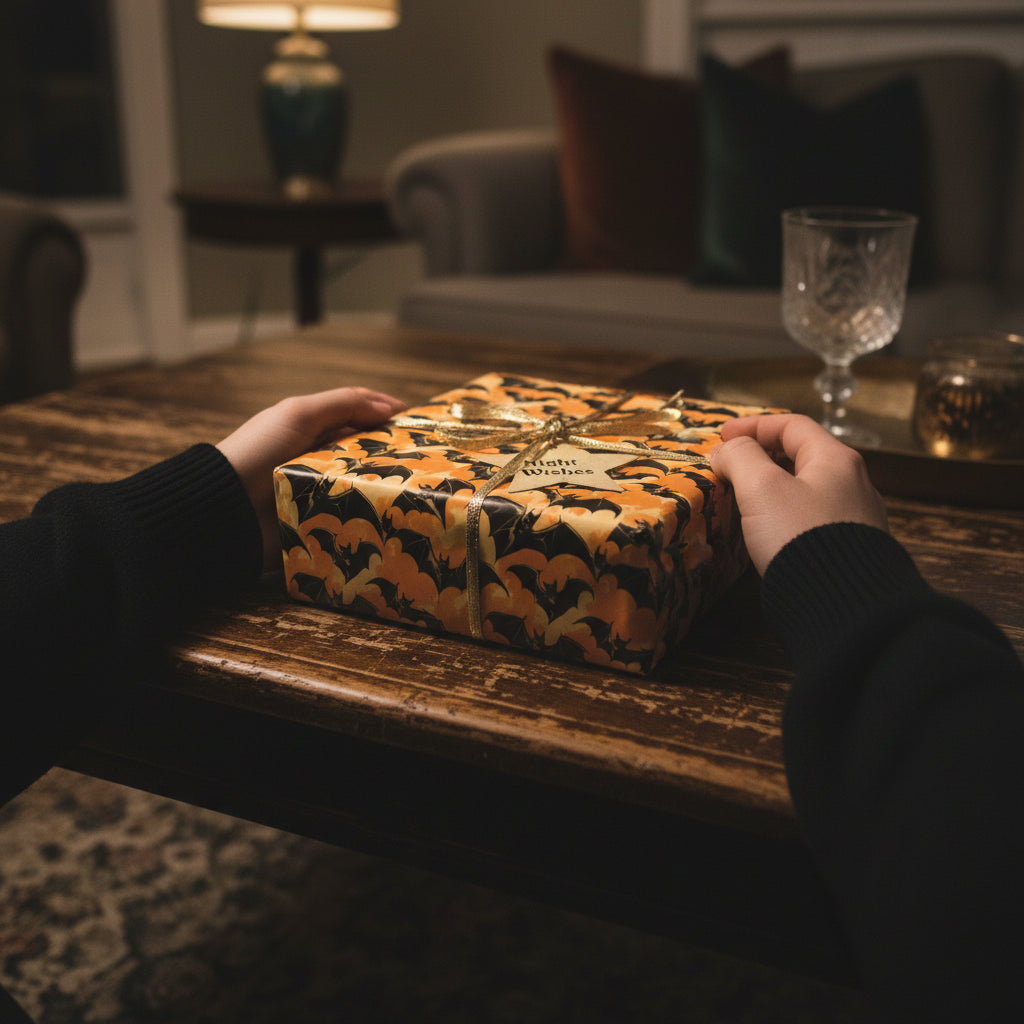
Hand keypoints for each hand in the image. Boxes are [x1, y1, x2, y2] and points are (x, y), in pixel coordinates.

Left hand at [217, 386, 405, 569]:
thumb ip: (345, 404)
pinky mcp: (322, 525)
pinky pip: (354, 521)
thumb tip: (390, 405)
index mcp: (314, 431)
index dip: (389, 420)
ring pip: (366, 489)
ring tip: (419, 490)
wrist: (226, 508)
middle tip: (430, 462)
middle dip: (396, 457)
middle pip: (368, 456)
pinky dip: (371, 518)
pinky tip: (396, 516)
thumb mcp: (300, 414)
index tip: (422, 426)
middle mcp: (320, 461)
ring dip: (386, 489)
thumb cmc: (258, 451)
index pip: (360, 420)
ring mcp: (322, 494)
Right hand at [708, 413, 888, 575]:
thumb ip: (741, 458)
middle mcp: (854, 483)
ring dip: (774, 485)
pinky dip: (786, 511)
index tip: (722, 436)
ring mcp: (856, 518)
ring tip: (745, 496)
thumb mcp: (762, 488)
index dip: (753, 426)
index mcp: (836, 460)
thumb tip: (727, 451)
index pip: (792, 425)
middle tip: (731, 466)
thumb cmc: (800, 537)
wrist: (843, 605)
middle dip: (762, 455)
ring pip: (808, 488)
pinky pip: (814, 516)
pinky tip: (771, 529)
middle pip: (802, 455)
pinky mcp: (852, 548)